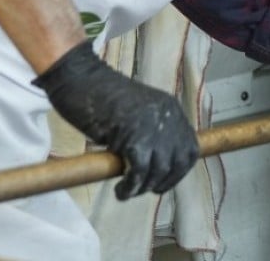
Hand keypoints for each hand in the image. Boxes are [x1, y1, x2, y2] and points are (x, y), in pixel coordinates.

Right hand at [33, 42, 198, 199]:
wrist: (79, 79)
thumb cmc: (100, 97)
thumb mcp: (136, 114)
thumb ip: (150, 133)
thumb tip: (152, 168)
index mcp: (171, 109)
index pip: (189, 149)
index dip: (178, 171)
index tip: (160, 182)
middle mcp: (168, 116)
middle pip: (178, 162)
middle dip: (162, 181)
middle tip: (140, 188)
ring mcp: (152, 126)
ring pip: (159, 170)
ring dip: (143, 187)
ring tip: (126, 191)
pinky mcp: (133, 136)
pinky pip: (139, 171)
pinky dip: (130, 186)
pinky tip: (120, 190)